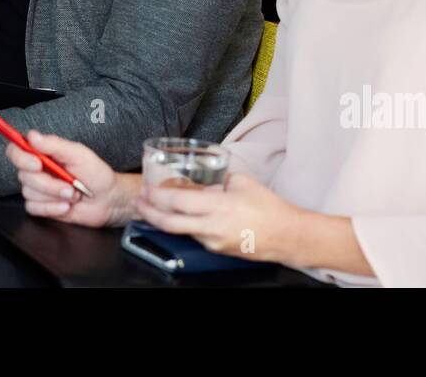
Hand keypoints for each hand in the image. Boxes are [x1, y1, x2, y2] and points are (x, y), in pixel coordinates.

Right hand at [7, 130, 133, 227]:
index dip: (21, 158)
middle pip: (23, 176)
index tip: (37, 164)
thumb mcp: (78, 154)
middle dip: (48, 183)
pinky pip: (34, 208)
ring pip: (29, 193)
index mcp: (43, 153)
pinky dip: (52, 209)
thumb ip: (54, 144)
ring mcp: (38, 189)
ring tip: (72, 194)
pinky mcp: (41, 206)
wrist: (107, 200)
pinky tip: (66, 206)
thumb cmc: (96, 174)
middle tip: (69, 184)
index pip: (16, 150)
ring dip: (54, 196)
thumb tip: (32, 135)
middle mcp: (37, 170)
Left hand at [135, 171, 303, 263]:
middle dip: (149, 213)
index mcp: (218, 206)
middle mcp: (212, 227)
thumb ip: (220, 178)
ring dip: (165, 220)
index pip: (178, 203)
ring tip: (155, 208)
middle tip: (138, 203)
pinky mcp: (217, 249)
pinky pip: (195, 236)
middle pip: (170, 223)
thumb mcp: (243, 182)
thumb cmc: (269, 208)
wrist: (286, 236)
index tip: (146, 189)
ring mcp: (213, 241)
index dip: (157, 197)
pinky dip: (184, 226)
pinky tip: (181, 217)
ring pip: (180, 231)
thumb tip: (205, 176)